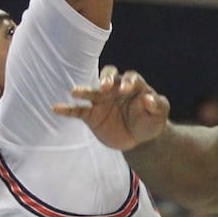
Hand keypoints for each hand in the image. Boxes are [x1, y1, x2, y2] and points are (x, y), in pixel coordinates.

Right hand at [51, 65, 170, 151]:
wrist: (139, 140)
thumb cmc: (151, 121)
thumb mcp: (160, 114)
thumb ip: (158, 105)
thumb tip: (149, 98)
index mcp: (134, 85)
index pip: (130, 78)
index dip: (128, 82)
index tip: (126, 89)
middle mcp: (116, 89)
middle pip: (109, 76)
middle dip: (106, 79)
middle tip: (104, 86)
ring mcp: (102, 100)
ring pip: (92, 91)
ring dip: (85, 90)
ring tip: (75, 91)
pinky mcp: (91, 115)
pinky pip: (78, 110)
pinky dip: (67, 109)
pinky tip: (56, 108)